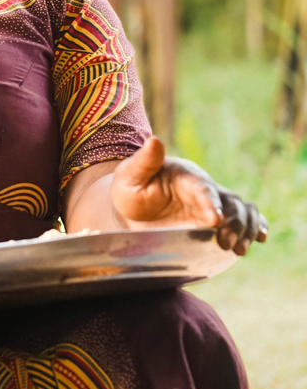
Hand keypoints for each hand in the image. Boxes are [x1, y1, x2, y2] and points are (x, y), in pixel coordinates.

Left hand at [111, 137, 267, 254]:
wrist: (133, 206)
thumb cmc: (131, 188)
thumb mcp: (130, 175)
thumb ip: (144, 162)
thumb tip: (155, 140)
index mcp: (185, 177)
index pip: (202, 188)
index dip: (210, 203)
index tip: (215, 219)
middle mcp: (204, 189)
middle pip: (230, 201)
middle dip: (233, 222)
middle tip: (225, 243)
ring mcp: (212, 205)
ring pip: (242, 211)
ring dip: (245, 229)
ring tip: (237, 248)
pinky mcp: (216, 221)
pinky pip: (244, 220)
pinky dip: (255, 226)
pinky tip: (260, 237)